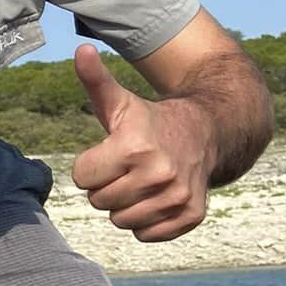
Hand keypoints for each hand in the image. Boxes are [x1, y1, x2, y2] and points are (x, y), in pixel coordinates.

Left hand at [70, 44, 211, 240]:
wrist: (205, 133)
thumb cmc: (148, 120)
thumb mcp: (119, 102)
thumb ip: (95, 80)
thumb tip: (80, 49)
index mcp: (134, 146)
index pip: (82, 177)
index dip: (90, 164)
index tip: (109, 152)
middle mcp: (159, 173)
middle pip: (99, 201)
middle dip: (106, 185)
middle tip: (126, 167)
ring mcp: (178, 197)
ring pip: (120, 221)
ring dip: (124, 205)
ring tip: (140, 181)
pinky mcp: (191, 216)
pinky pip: (145, 235)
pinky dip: (146, 222)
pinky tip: (156, 197)